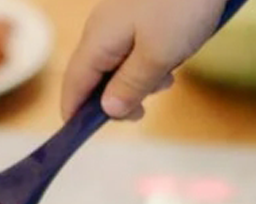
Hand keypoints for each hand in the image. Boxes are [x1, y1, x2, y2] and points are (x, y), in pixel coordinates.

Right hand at [61, 0, 228, 120]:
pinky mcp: (140, 9)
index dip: (75, 115)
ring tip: (168, 80)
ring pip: (116, 62)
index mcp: (97, 41)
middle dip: (114, 100)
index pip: (73, 87)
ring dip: (137, 80)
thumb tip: (107, 111)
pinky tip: (173, 56)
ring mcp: (119, 16)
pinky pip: (133, 45)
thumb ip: (130, 86)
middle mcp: (101, 28)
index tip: (84, 137)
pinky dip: (147, 60)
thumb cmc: (182, 3)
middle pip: (94, 77)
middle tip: (144, 111)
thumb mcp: (158, 55)